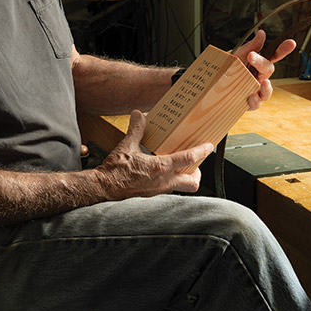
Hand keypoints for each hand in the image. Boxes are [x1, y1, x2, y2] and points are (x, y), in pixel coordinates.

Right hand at [95, 110, 213, 198]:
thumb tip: (138, 115)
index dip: (201, 152)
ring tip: (180, 167)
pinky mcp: (152, 196)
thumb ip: (136, 129)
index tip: (208, 146)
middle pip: (192, 183)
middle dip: (198, 174)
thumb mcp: (126, 146)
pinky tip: (162, 173)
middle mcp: (163, 182)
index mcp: (160, 168)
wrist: (102, 190)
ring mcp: (158, 191)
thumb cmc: (114, 172)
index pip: (188, 159)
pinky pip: (168, 189)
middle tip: (196, 164)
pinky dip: (171, 181)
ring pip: (181, 188)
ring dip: (184, 177)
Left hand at [233, 29, 297, 110]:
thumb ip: (249, 47)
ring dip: (267, 87)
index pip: (273, 56)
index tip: (291, 43)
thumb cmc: (225, 69)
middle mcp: (259, 77)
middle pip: (269, 70)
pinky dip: (255, 100)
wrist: (210, 87)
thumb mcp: (235, 56)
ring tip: (264, 83)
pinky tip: (252, 96)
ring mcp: (256, 90)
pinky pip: (256, 103)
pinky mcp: (249, 103)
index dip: (283, 50)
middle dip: (261, 62)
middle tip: (251, 56)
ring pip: (267, 90)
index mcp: (257, 64)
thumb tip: (262, 33)